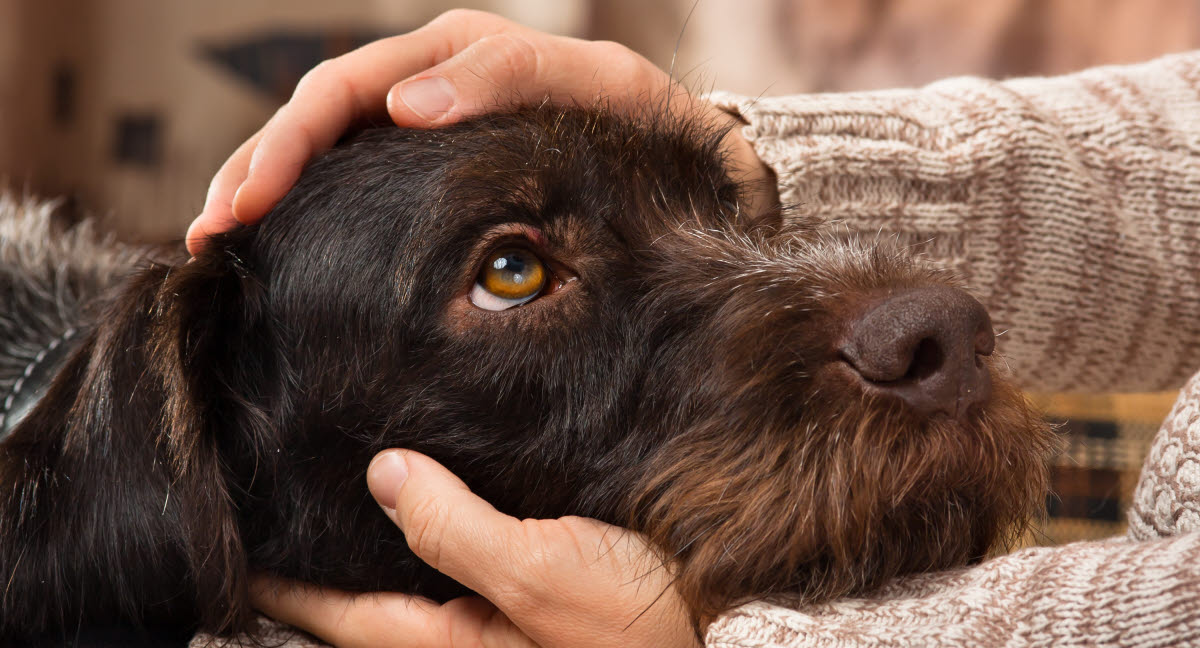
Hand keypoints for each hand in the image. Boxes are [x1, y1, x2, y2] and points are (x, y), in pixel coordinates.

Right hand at [187, 9, 774, 253]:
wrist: (683, 157)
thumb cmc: (644, 123)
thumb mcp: (597, 86)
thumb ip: (508, 79)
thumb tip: (406, 105)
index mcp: (455, 55)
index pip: (344, 89)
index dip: (289, 143)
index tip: (249, 203)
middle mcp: (427, 84)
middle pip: (314, 117)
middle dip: (255, 171)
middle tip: (210, 237)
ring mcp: (426, 126)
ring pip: (324, 149)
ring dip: (264, 190)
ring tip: (216, 245)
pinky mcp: (432, 171)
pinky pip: (356, 181)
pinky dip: (308, 210)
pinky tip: (276, 245)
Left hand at [251, 450, 699, 647]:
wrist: (710, 613)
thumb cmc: (633, 628)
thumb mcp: (541, 576)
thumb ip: (455, 530)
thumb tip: (385, 474)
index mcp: (438, 642)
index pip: (324, 606)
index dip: (271, 569)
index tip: (224, 514)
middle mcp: (449, 633)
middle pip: (355, 588)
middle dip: (313, 539)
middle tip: (269, 476)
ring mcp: (482, 616)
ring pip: (402, 567)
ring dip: (368, 525)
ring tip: (328, 467)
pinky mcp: (519, 592)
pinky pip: (451, 553)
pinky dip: (425, 518)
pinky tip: (427, 477)